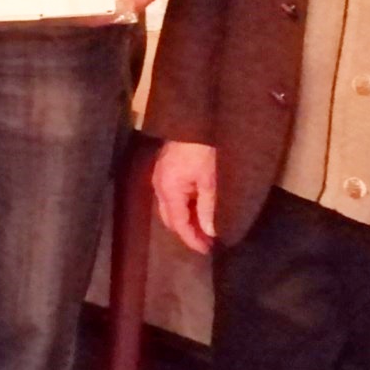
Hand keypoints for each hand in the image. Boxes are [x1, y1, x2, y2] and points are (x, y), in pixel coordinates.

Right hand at [150, 138, 217, 254]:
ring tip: (205, 227)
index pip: (178, 223)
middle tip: (207, 241)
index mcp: (168, 189)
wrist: (197, 119)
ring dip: (186, 218)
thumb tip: (209, 232)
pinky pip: (172, 195)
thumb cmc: (204, 150)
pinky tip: (198, 207)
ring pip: (170, 207)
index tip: (208, 250)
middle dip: (187, 231)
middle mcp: (159, 185)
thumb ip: (209, 208)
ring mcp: (160, 176)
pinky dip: (184, 205)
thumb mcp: (211, 180)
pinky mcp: (166, 168)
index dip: (192, 239)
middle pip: (170, 217)